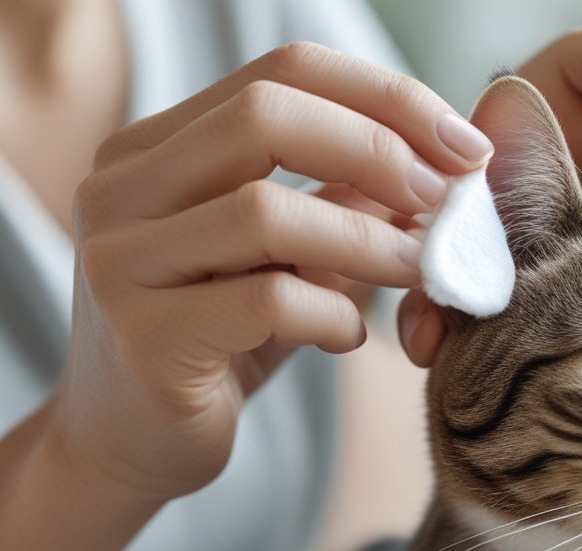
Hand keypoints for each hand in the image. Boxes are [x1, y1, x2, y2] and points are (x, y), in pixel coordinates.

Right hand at [50, 42, 493, 498]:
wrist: (127, 447)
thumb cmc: (217, 345)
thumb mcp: (285, 259)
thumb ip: (340, 202)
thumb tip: (438, 160)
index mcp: (152, 147)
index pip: (280, 72)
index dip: (385, 97)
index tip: (462, 145)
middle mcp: (119, 188)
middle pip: (263, 115)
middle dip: (378, 149)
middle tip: (446, 199)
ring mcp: (119, 261)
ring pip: (264, 212)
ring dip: (368, 240)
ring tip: (417, 271)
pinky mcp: (143, 338)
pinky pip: (264, 303)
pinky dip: (332, 314)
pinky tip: (347, 337)